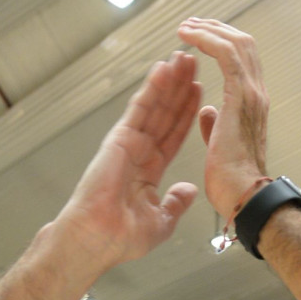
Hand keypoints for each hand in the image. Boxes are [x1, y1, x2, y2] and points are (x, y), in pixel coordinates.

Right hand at [52, 52, 199, 271]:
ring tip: (184, 59)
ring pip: (154, 107)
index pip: (172, 137)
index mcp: (148, 171)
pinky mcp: (119, 140)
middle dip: (180, 91)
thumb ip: (175, 203)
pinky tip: (164, 70)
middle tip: (193, 65)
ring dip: (170, 82)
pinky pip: (139, 110)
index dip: (187, 116)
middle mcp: (138, 153)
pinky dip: (152, 89)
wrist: (100, 240)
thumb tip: (189, 190)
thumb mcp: (161, 221)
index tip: (200, 96)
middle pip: (164, 116)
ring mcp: (128, 144)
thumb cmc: (122, 238)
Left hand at [177, 18, 269, 218]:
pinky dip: (206, 40)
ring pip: (235, 43)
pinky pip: (225, 54)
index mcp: (252, 108)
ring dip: (208, 30)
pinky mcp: (240, 95)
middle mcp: (256, 97)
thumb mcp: (221, 147)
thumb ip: (215, 125)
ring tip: (186, 27)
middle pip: (242, 45)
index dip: (220, 45)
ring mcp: (251, 95)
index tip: (196, 39)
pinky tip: (188, 37)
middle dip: (214, 29)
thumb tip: (207, 112)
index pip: (241, 62)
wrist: (244, 197)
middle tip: (190, 25)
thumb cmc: (233, 184)